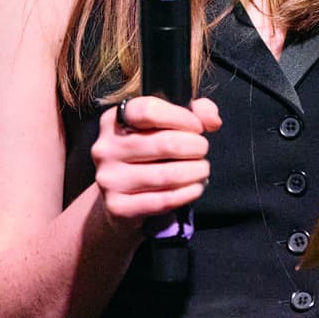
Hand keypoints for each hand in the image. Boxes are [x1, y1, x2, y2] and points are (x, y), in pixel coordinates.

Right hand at [91, 95, 220, 230]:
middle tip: (202, 151)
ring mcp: (109, 178)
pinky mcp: (118, 206)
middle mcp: (106, 148)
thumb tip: (212, 120)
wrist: (119, 198)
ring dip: (196, 171)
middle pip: (164, 143)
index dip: (181, 117)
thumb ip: (193, 112)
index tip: (197, 127)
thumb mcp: (164, 126)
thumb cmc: (147, 155)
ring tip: (202, 170)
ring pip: (167, 175)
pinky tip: (195, 187)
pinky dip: (187, 193)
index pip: (149, 110)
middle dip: (195, 147)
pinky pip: (163, 200)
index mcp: (114, 120)